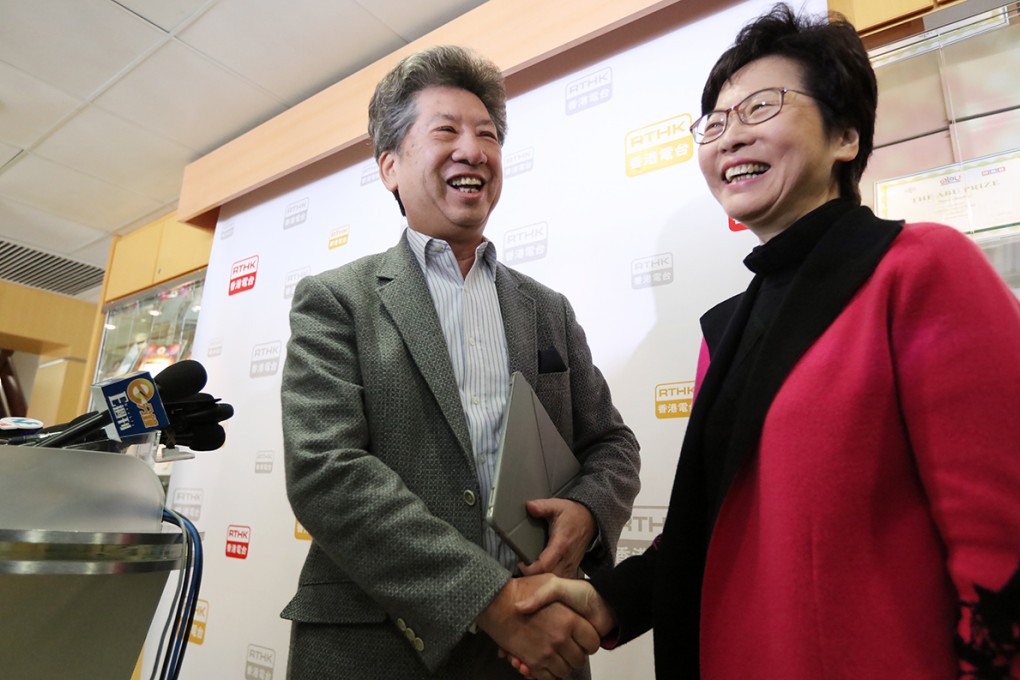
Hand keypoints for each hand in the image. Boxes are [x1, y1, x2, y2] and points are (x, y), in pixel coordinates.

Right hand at [478, 576, 599, 679]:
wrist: (497, 602)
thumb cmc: (523, 589)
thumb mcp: (549, 582)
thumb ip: (565, 596)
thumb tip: (574, 610)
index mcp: (569, 619)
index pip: (592, 642)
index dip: (589, 642)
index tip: (583, 640)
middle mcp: (560, 638)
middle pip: (579, 659)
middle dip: (575, 656)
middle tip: (569, 648)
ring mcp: (547, 652)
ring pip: (565, 671)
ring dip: (562, 666)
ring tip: (556, 655)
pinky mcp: (533, 662)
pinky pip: (548, 677)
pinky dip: (547, 674)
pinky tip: (545, 663)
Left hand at [518, 498, 594, 577]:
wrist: (590, 519)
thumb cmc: (572, 514)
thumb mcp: (556, 506)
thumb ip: (542, 506)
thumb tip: (529, 506)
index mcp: (560, 544)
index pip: (544, 565)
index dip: (529, 569)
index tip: (520, 563)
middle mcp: (566, 558)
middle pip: (548, 577)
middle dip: (533, 578)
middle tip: (521, 571)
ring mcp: (571, 565)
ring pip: (556, 583)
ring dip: (543, 582)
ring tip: (530, 575)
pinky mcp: (573, 568)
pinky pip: (562, 582)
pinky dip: (552, 584)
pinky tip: (543, 579)